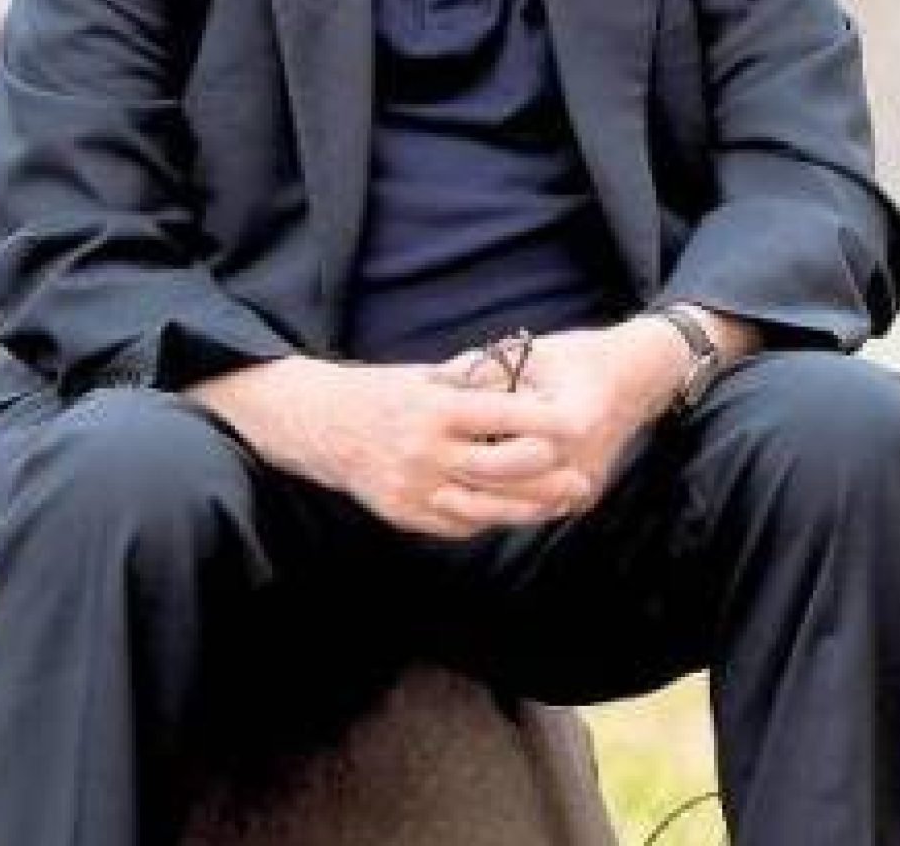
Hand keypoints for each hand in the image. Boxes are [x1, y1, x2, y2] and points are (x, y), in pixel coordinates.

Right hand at [185, 357, 588, 538]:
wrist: (319, 427)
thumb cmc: (379, 394)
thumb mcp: (422, 378)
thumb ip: (469, 384)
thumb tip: (522, 375)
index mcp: (432, 409)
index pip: (501, 415)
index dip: (543, 420)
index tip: (577, 422)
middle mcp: (424, 451)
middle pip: (500, 469)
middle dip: (546, 475)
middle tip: (580, 475)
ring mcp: (413, 487)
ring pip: (486, 507)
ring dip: (529, 508)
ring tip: (560, 502)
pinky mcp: (404, 514)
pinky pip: (459, 523)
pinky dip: (490, 518)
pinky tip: (515, 511)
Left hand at [435, 317, 695, 513]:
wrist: (635, 376)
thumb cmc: (576, 357)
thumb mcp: (529, 356)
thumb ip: (481, 372)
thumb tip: (428, 382)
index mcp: (573, 421)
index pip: (510, 449)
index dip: (467, 450)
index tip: (433, 446)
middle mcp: (584, 459)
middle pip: (512, 486)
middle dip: (469, 482)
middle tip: (426, 482)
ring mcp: (586, 483)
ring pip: (523, 506)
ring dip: (483, 500)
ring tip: (438, 493)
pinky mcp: (585, 497)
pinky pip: (538, 507)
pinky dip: (506, 503)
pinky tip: (470, 495)